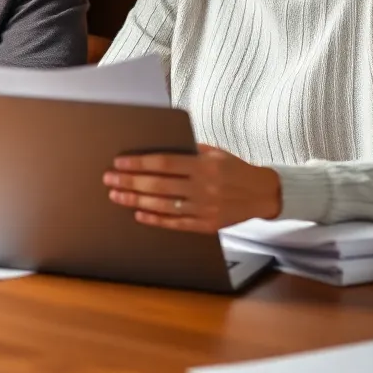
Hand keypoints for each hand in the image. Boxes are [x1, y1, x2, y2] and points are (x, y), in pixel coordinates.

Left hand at [103, 145, 281, 232]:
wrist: (262, 193)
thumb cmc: (234, 168)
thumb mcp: (215, 153)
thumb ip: (189, 151)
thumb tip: (157, 147)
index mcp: (204, 165)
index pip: (164, 163)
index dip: (139, 163)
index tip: (119, 162)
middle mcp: (204, 187)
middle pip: (159, 185)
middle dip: (130, 182)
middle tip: (109, 180)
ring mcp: (205, 208)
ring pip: (164, 205)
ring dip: (136, 201)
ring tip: (117, 196)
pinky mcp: (207, 225)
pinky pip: (176, 223)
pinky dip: (156, 219)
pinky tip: (139, 215)